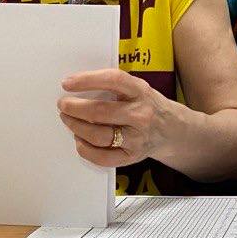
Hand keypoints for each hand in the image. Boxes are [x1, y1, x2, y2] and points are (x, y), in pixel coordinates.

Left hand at [58, 68, 186, 167]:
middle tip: (63, 105)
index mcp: (141, 91)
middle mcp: (141, 114)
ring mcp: (137, 138)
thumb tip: (77, 86)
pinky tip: (79, 140)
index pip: (112, 80)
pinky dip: (85, 149)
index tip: (68, 83)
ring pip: (98, 135)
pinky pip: (102, 157)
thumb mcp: (138, 89)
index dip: (87, 80)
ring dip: (76, 127)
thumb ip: (114, 87)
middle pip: (100, 112)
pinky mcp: (132, 156)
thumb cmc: (148, 106)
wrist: (173, 130)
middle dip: (74, 108)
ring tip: (68, 120)